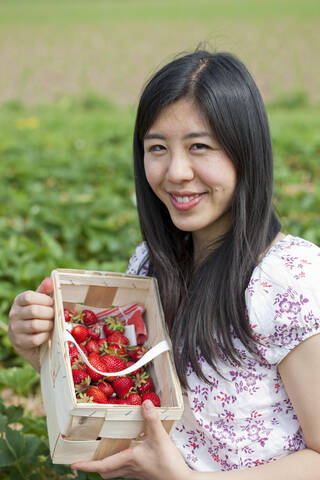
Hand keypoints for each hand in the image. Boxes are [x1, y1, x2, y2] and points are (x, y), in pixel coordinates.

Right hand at [8, 277, 53, 370]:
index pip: (29, 297)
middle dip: (49, 313)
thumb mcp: (39, 302)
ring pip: (35, 325)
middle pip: (34, 311)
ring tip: (51, 324)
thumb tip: (49, 280)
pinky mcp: (20, 342)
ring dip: (48, 325)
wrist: (27, 339)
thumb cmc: (36, 316)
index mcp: (18, 301)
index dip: (44, 299)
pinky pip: (36, 339)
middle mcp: (13, 315)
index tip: (51, 303)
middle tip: (54, 315)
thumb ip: (44, 291)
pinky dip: (45, 336)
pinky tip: (47, 333)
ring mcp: (15, 329)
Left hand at [71, 400, 192, 479]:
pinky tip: (128, 453)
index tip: (73, 464)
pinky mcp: (144, 473)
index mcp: (128, 460)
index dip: (86, 465)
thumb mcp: (160, 438)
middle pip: (106, 472)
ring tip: (102, 454)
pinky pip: (126, 470)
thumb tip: (145, 402)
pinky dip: (120, 463)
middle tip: (86, 458)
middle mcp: (129, 469)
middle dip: (94, 466)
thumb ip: (151, 419)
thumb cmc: (169, 463)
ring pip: (115, 472)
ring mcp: (136, 473)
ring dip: (106, 465)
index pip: (102, 465)